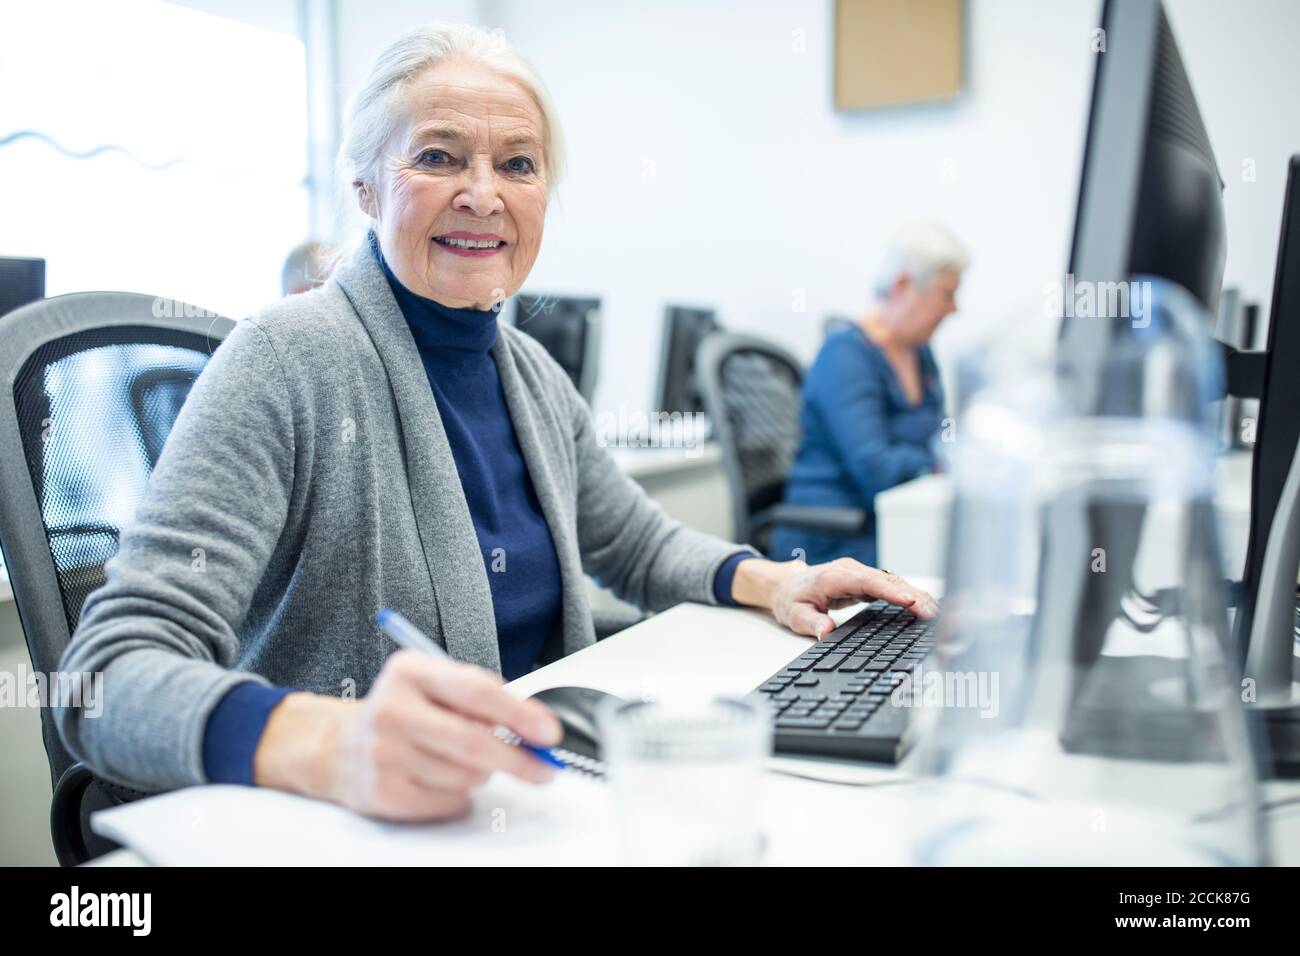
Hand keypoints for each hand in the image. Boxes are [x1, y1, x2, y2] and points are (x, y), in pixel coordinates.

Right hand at [253, 650, 562, 821]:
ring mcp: (384, 753)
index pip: (477, 692)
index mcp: (410, 671)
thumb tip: (536, 728)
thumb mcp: (435, 685)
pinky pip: (449, 801)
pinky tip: (441, 779)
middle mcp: (392, 709)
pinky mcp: (383, 792)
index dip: (520, 714)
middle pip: (474, 741)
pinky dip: (461, 794)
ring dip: (483, 773)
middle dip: (519, 759)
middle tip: (544, 768)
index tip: (549, 733)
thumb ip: (481, 697)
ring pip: (466, 775)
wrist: (339, 747)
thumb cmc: (405, 711)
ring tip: (463, 761)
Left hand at [733, 556, 937, 639]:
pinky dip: (910, 596)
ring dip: (916, 595)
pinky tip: (926, 607)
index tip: (910, 601)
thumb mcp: (794, 615)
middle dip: (913, 595)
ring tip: (937, 613)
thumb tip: (826, 632)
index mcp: (834, 576)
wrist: (786, 585)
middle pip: (887, 580)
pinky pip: (892, 587)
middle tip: (933, 613)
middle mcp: (851, 571)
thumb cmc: (791, 598)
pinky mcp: (867, 582)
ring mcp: (861, 574)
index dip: (890, 591)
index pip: (867, 581)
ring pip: (893, 581)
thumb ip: (811, 623)